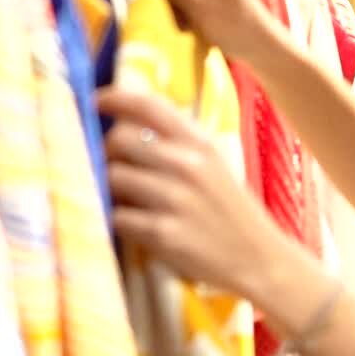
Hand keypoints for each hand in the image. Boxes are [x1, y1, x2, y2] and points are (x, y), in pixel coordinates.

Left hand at [97, 86, 283, 302]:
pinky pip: (118, 216)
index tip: (95, 102)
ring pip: (113, 177)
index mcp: (200, 143)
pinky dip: (120, 220)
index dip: (115, 98)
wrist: (258, 257)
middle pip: (119, 139)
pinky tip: (135, 225)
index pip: (148, 105)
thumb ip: (177, 144)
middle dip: (108, 151)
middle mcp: (187, 165)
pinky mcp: (164, 233)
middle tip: (116, 166)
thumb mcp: (214, 165)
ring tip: (127, 199)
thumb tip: (124, 127)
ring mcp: (174, 199)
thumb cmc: (230, 209)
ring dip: (112, 189)